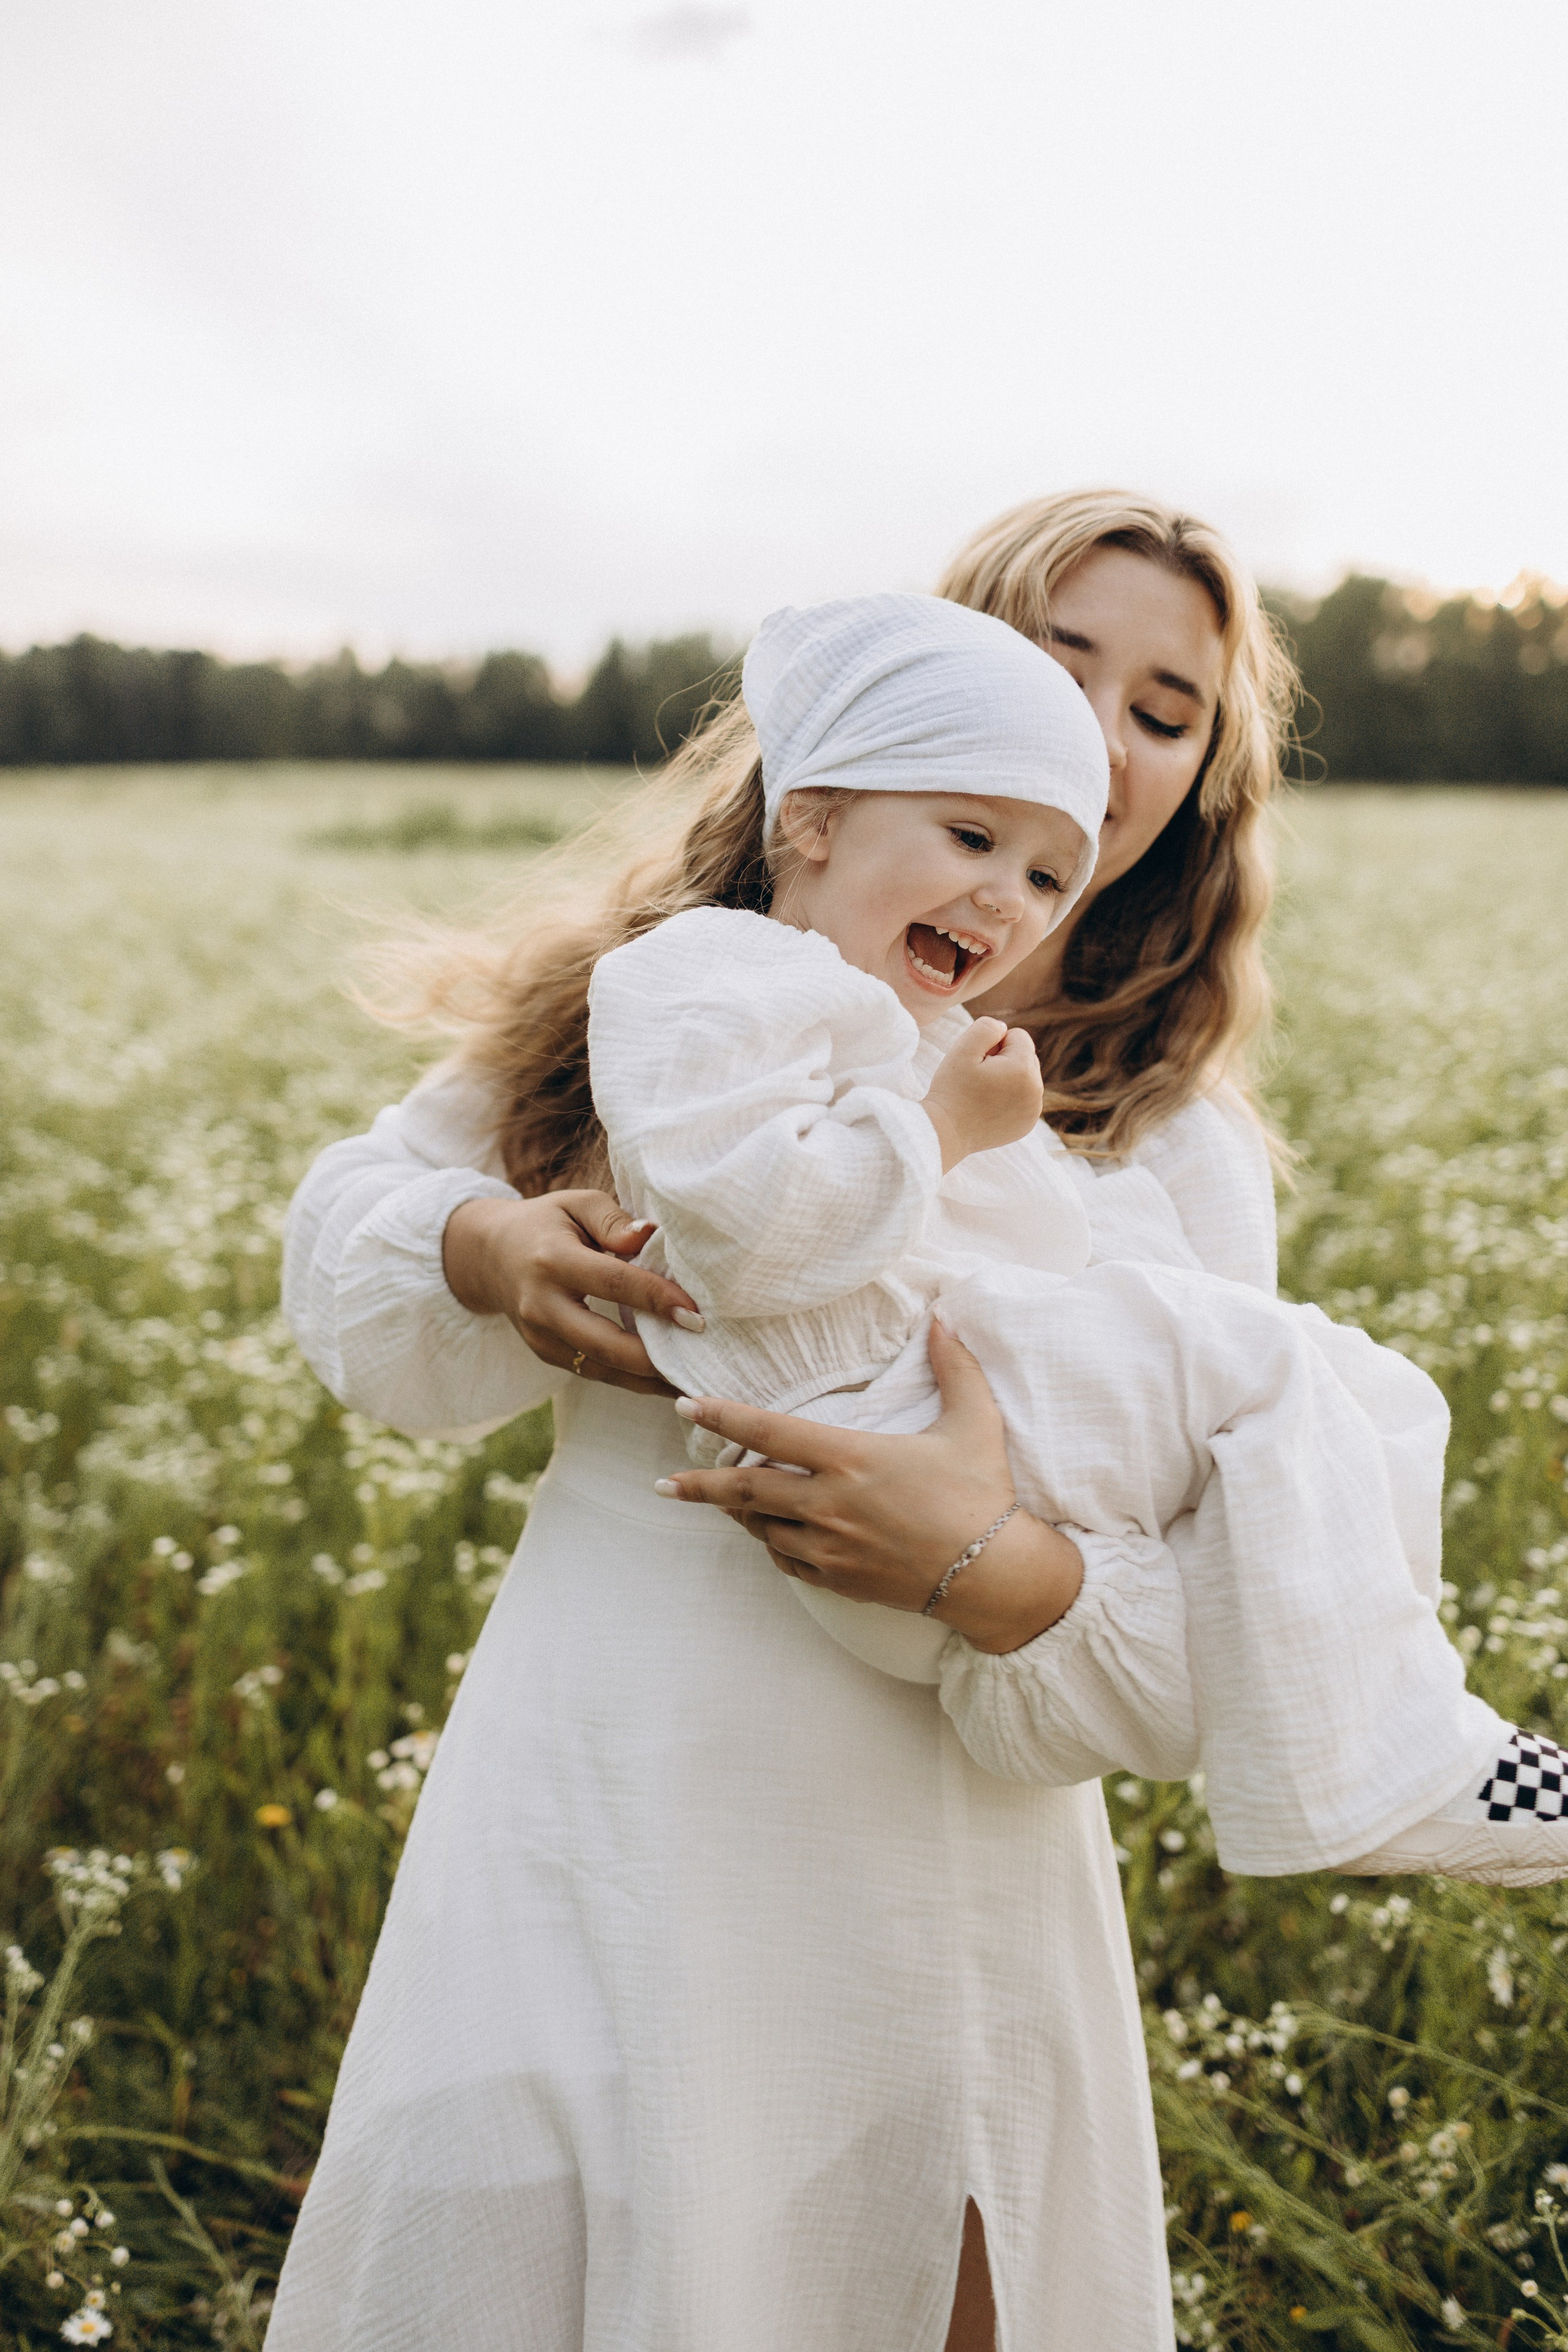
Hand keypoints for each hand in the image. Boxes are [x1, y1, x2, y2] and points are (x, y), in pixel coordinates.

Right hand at [442, 1190, 700, 1397]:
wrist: (489, 1255)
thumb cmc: (546, 1223)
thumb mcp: (576, 1203)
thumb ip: (613, 1219)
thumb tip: (651, 1236)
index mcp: (551, 1260)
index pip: (611, 1282)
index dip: (655, 1298)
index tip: (695, 1312)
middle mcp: (541, 1305)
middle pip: (603, 1342)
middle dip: (654, 1357)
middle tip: (701, 1357)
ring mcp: (540, 1337)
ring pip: (600, 1368)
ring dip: (648, 1379)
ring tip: (694, 1379)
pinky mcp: (546, 1355)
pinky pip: (595, 1373)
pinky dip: (632, 1379)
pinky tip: (668, 1378)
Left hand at [654, 1321, 1081, 1651]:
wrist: (995, 1576)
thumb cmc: (984, 1495)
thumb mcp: (975, 1423)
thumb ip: (955, 1366)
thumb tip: (943, 1318)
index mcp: (852, 1459)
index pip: (769, 1433)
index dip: (723, 1417)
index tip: (687, 1407)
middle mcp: (831, 1505)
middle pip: (746, 1492)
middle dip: (700, 1487)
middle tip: (665, 1484)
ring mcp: (832, 1547)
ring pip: (763, 1529)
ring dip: (740, 1515)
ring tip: (721, 1503)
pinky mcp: (841, 1580)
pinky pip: (788, 1561)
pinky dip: (773, 1545)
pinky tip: (772, 1535)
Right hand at [923, 1018, 1044, 1172]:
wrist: (944, 1133)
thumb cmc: (952, 1089)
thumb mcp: (963, 1047)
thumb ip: (987, 1027)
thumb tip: (1004, 1030)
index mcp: (1024, 1068)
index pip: (1018, 1036)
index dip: (994, 1044)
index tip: (979, 1062)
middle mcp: (1036, 1090)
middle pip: (1025, 1056)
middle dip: (1005, 1060)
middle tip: (979, 1078)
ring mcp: (1033, 1110)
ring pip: (1025, 1078)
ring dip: (1008, 1079)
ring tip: (983, 1093)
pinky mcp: (1027, 1124)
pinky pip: (1023, 1099)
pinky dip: (1009, 1099)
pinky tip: (988, 1108)